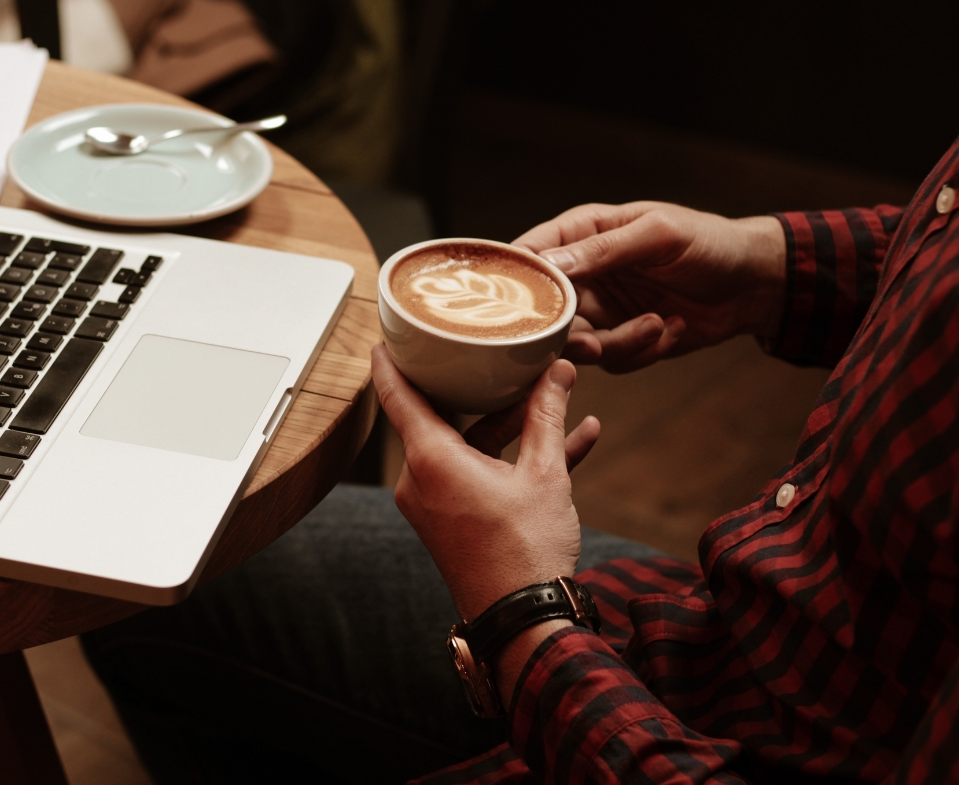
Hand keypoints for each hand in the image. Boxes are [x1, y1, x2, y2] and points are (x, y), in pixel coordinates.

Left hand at [372, 345, 597, 621]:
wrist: (524, 622)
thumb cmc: (525, 552)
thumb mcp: (545, 473)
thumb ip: (546, 416)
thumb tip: (558, 371)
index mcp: (430, 459)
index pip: (396, 395)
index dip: (390, 362)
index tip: (386, 336)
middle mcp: (421, 479)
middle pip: (442, 417)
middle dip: (481, 391)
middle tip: (495, 358)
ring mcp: (434, 503)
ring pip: (470, 447)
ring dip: (513, 428)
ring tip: (556, 402)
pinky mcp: (452, 521)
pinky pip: (479, 476)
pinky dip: (513, 460)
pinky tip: (571, 441)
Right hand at [516, 202, 786, 371]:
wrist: (755, 284)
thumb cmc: (710, 243)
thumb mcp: (659, 235)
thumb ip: (602, 250)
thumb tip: (548, 266)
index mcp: (581, 233)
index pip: (527, 256)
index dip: (515, 283)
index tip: (519, 310)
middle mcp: (582, 274)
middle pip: (543, 313)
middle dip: (569, 334)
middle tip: (595, 343)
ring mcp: (600, 309)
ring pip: (577, 345)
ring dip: (618, 344)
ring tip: (657, 326)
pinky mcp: (621, 339)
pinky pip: (612, 361)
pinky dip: (643, 352)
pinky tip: (673, 328)